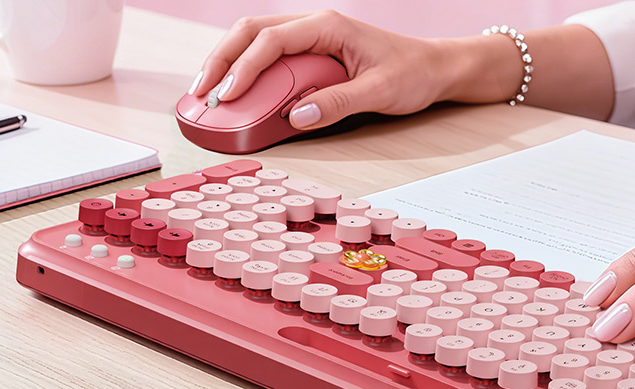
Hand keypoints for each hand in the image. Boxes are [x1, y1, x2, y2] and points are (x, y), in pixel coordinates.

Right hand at [189, 11, 472, 129]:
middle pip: (251, 32)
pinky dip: (246, 71)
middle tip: (200, 93)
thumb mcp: (380, 92)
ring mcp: (310, 37)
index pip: (272, 40)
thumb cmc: (412, 73)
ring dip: (228, 64)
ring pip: (255, 40)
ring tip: (207, 94)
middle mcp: (314, 25)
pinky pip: (269, 56)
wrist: (434, 67)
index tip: (228, 95)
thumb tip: (297, 117)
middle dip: (220, 60)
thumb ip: (338, 104)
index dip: (245, 67)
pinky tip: (234, 93)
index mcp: (328, 27)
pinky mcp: (311, 53)